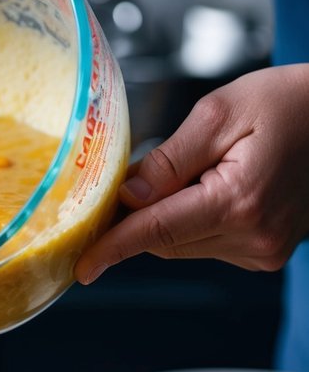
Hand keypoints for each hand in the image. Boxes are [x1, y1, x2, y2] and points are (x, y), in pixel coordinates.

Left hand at [74, 65, 308, 283]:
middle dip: (143, 215)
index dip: (114, 248)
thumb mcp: (221, 114)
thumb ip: (170, 159)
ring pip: (183, 246)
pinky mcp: (265, 254)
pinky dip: (196, 221)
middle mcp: (253, 238)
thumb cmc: (291, 104)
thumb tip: (128, 196)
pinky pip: (208, 245)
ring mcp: (262, 251)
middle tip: (142, 175)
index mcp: (239, 202)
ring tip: (203, 168)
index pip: (157, 232)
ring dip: (172, 216)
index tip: (82, 267)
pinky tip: (219, 185)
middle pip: (166, 241)